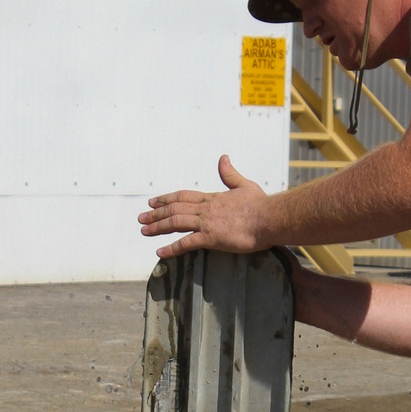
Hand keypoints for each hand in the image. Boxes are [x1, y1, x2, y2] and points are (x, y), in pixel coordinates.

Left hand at [138, 155, 270, 257]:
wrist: (269, 218)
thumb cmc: (261, 204)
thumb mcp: (244, 185)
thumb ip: (230, 174)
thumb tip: (223, 158)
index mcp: (213, 198)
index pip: (183, 196)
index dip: (167, 199)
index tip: (153, 201)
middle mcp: (206, 209)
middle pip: (174, 209)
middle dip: (156, 213)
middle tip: (141, 218)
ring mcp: (207, 223)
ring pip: (175, 223)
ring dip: (158, 227)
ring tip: (144, 231)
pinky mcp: (211, 238)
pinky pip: (186, 243)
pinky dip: (171, 249)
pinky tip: (160, 253)